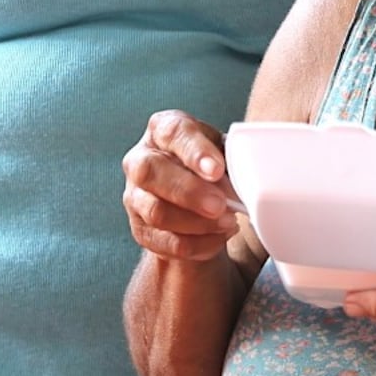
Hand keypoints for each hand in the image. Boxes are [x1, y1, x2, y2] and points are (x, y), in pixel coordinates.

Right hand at [122, 109, 242, 264]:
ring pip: (156, 212)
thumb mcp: (222, 154)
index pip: (172, 132)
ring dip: (197, 222)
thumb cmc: (209, 170)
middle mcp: (140, 160)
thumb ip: (228, 160)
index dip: (195, 151)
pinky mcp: (141, 230)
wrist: (198, 204)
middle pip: (151, 172)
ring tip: (227, 222)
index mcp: (162, 131)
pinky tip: (217, 237)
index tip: (217, 169)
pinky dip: (197, 244)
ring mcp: (135, 196)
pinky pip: (166, 242)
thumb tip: (240, 178)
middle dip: (189, 191)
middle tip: (220, 204)